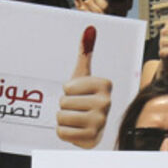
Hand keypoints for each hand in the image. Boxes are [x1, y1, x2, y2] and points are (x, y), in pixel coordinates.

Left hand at [57, 26, 111, 148]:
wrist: (92, 126)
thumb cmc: (85, 97)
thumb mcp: (83, 75)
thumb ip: (85, 51)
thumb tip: (90, 27)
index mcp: (105, 85)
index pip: (68, 87)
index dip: (68, 90)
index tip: (78, 92)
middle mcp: (106, 103)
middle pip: (63, 102)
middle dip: (64, 105)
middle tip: (76, 107)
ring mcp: (100, 122)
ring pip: (61, 117)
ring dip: (63, 118)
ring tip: (75, 118)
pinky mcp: (91, 139)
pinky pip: (61, 132)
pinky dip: (64, 132)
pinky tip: (75, 130)